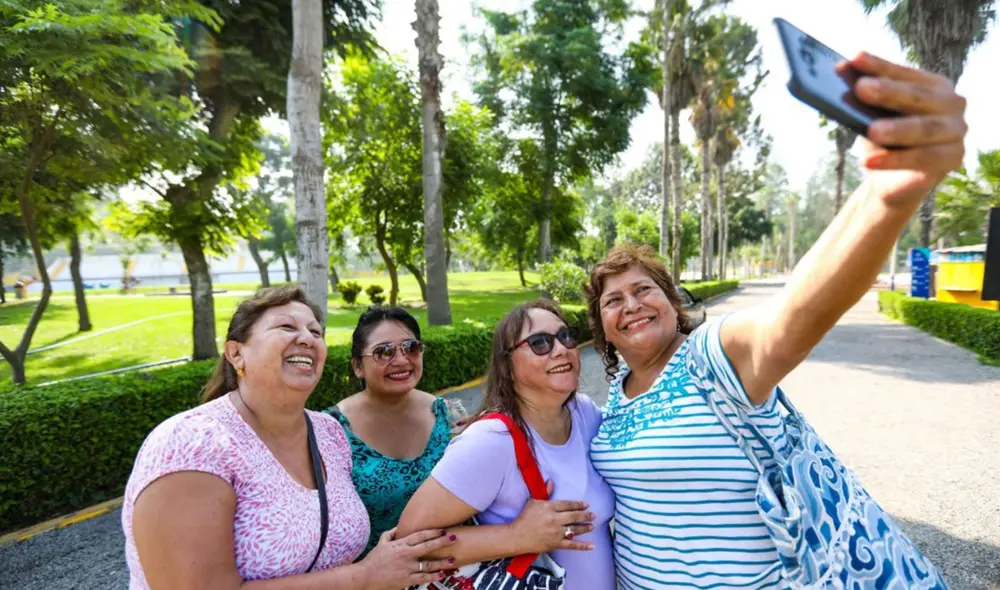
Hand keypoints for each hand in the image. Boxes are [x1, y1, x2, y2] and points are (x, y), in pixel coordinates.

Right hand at [359, 527, 456, 589]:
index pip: (420, 535)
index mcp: (401, 544)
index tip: (443, 530)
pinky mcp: (406, 580)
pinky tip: (441, 575)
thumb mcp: (381, 543)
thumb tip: (399, 527)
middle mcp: (406, 555)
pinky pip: (423, 578)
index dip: (433, 532)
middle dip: (442, 542)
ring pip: (428, 564)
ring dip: (442, 562)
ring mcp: (407, 568)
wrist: (365, 576)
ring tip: (452, 560)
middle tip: (454, 538)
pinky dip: (433, 576)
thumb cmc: (373, 560)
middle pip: (428, 546)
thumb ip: (391, 534)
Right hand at [509, 481, 595, 553]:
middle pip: (574, 516)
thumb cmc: (524, 518)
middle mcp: (554, 519)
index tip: (586, 505)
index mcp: (549, 507)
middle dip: (585, 516)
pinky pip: (572, 545)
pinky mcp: (555, 544)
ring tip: (592, 526)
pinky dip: (582, 546)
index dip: (578, 504)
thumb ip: (545, 492)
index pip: (567, 504)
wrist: (517, 536)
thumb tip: (551, 482)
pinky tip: (591, 546)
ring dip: (585, 528)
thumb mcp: (533, 502)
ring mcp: (556, 533)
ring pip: (575, 529)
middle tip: (593, 515)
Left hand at [844, 52, 966, 204]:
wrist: (892, 179)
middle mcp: (952, 103)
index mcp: (934, 85)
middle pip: (918, 96)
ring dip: (897, 128)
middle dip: (889, 92)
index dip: (879, 66)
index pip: (904, 73)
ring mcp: (956, 130)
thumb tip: (842, 71)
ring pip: (925, 128)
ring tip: (872, 131)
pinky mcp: (953, 158)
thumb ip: (863, 96)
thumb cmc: (885, 140)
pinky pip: (922, 158)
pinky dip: (894, 160)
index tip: (855, 58)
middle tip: (861, 88)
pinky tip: (869, 161)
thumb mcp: (871, 116)